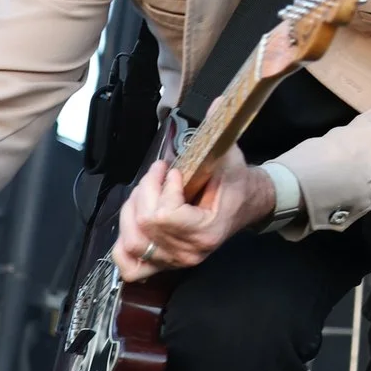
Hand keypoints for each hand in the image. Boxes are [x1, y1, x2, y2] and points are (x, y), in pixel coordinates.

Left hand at [114, 148, 273, 283]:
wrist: (247, 205)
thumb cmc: (236, 184)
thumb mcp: (230, 158)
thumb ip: (220, 133)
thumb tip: (218, 103)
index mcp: (206, 231)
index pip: (164, 216)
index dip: (163, 189)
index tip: (175, 172)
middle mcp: (189, 252)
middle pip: (144, 225)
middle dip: (145, 191)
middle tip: (158, 174)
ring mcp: (174, 261)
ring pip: (132, 242)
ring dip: (132, 212)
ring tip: (146, 193)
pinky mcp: (163, 263)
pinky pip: (131, 266)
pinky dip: (123, 248)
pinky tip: (134, 224)